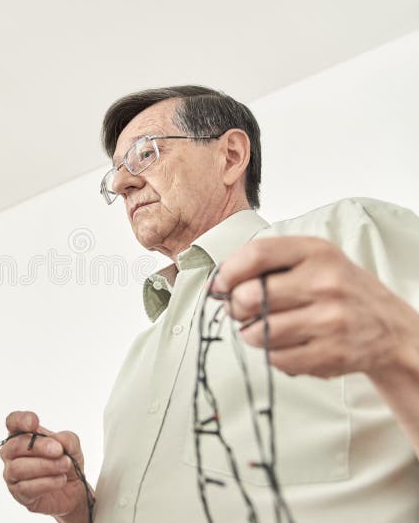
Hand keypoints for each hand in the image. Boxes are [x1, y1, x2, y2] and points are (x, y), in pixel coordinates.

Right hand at [0, 411, 90, 521]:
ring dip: (45, 466)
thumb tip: (57, 441)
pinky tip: (60, 480)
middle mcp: (12, 452)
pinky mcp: (18, 492)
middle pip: (15, 445)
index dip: (20, 420)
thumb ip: (66, 439)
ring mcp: (12, 473)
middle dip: (38, 447)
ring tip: (64, 466)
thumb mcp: (72, 446)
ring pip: (18, 468)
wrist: (72, 489)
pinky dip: (46, 483)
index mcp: (22, 434)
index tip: (34, 423)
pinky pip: (26, 487)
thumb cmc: (65, 462)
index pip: (12, 422)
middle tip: (58, 450)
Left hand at [211, 236, 417, 378]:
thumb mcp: (312, 260)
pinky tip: (287, 344)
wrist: (391, 328)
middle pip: (249, 296)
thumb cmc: (339, 290)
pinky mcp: (330, 354)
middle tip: (242, 310)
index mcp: (316, 252)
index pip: (256, 254)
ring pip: (257, 332)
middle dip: (235, 307)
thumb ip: (268, 263)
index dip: (228, 272)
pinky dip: (271, 353)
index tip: (220, 284)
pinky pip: (275, 357)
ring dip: (251, 333)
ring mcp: (329, 320)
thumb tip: (217, 283)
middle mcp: (325, 283)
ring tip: (265, 328)